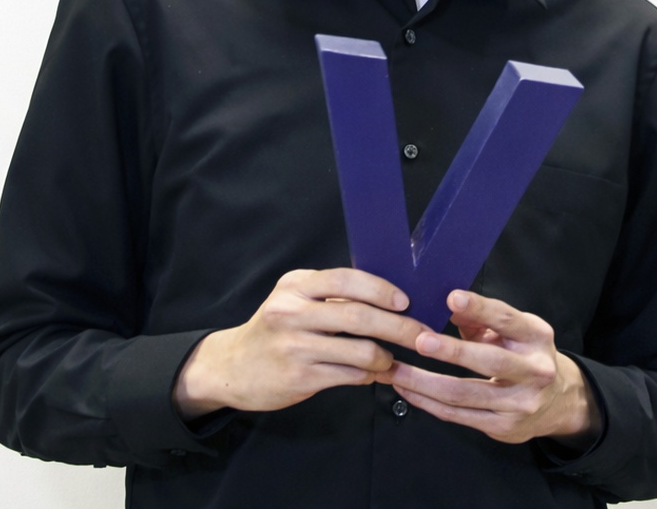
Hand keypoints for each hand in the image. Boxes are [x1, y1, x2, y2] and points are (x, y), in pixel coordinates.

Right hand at [174, 268, 426, 418]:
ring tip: (394, 358)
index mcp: (295, 285)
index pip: (345, 279)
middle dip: (399, 326)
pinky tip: (377, 374)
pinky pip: (349, 375)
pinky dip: (370, 375)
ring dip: (386, 356)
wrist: (233, 367)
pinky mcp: (299, 377)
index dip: (380, 288)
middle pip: (358, 316)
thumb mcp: (294, 300)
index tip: (406, 300)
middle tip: (423, 334)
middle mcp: (292, 311)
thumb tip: (388, 296)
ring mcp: (294, 346)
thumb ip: (331, 296)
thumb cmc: (275, 329)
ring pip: (359, 350)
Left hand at [384, 290, 600, 447]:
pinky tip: (407, 389)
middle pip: (489, 361)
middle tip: (418, 340)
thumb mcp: (513, 330)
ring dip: (425, 383)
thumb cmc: (524, 354)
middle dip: (451, 351)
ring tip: (396, 370)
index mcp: (536, 337)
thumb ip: (482, 318)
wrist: (558, 401)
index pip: (507, 319)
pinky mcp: (503, 428)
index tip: (451, 298)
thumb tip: (447, 304)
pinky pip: (458, 415)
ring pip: (465, 394)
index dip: (480, 308)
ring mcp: (520, 404)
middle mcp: (534, 371)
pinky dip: (428, 403)